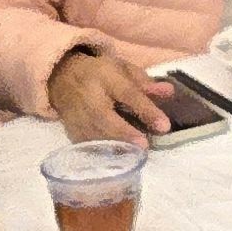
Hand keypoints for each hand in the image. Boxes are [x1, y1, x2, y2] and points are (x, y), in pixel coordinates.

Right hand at [46, 48, 168, 143]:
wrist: (62, 77)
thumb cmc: (101, 75)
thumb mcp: (124, 70)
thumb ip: (146, 83)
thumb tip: (169, 91)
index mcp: (104, 76)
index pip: (127, 93)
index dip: (146, 110)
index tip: (164, 126)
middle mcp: (87, 96)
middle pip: (104, 117)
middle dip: (124, 133)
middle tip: (144, 146)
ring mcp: (76, 115)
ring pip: (93, 133)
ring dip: (114, 146)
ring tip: (135, 155)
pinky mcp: (71, 130)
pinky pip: (85, 144)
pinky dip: (101, 153)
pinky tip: (117, 160)